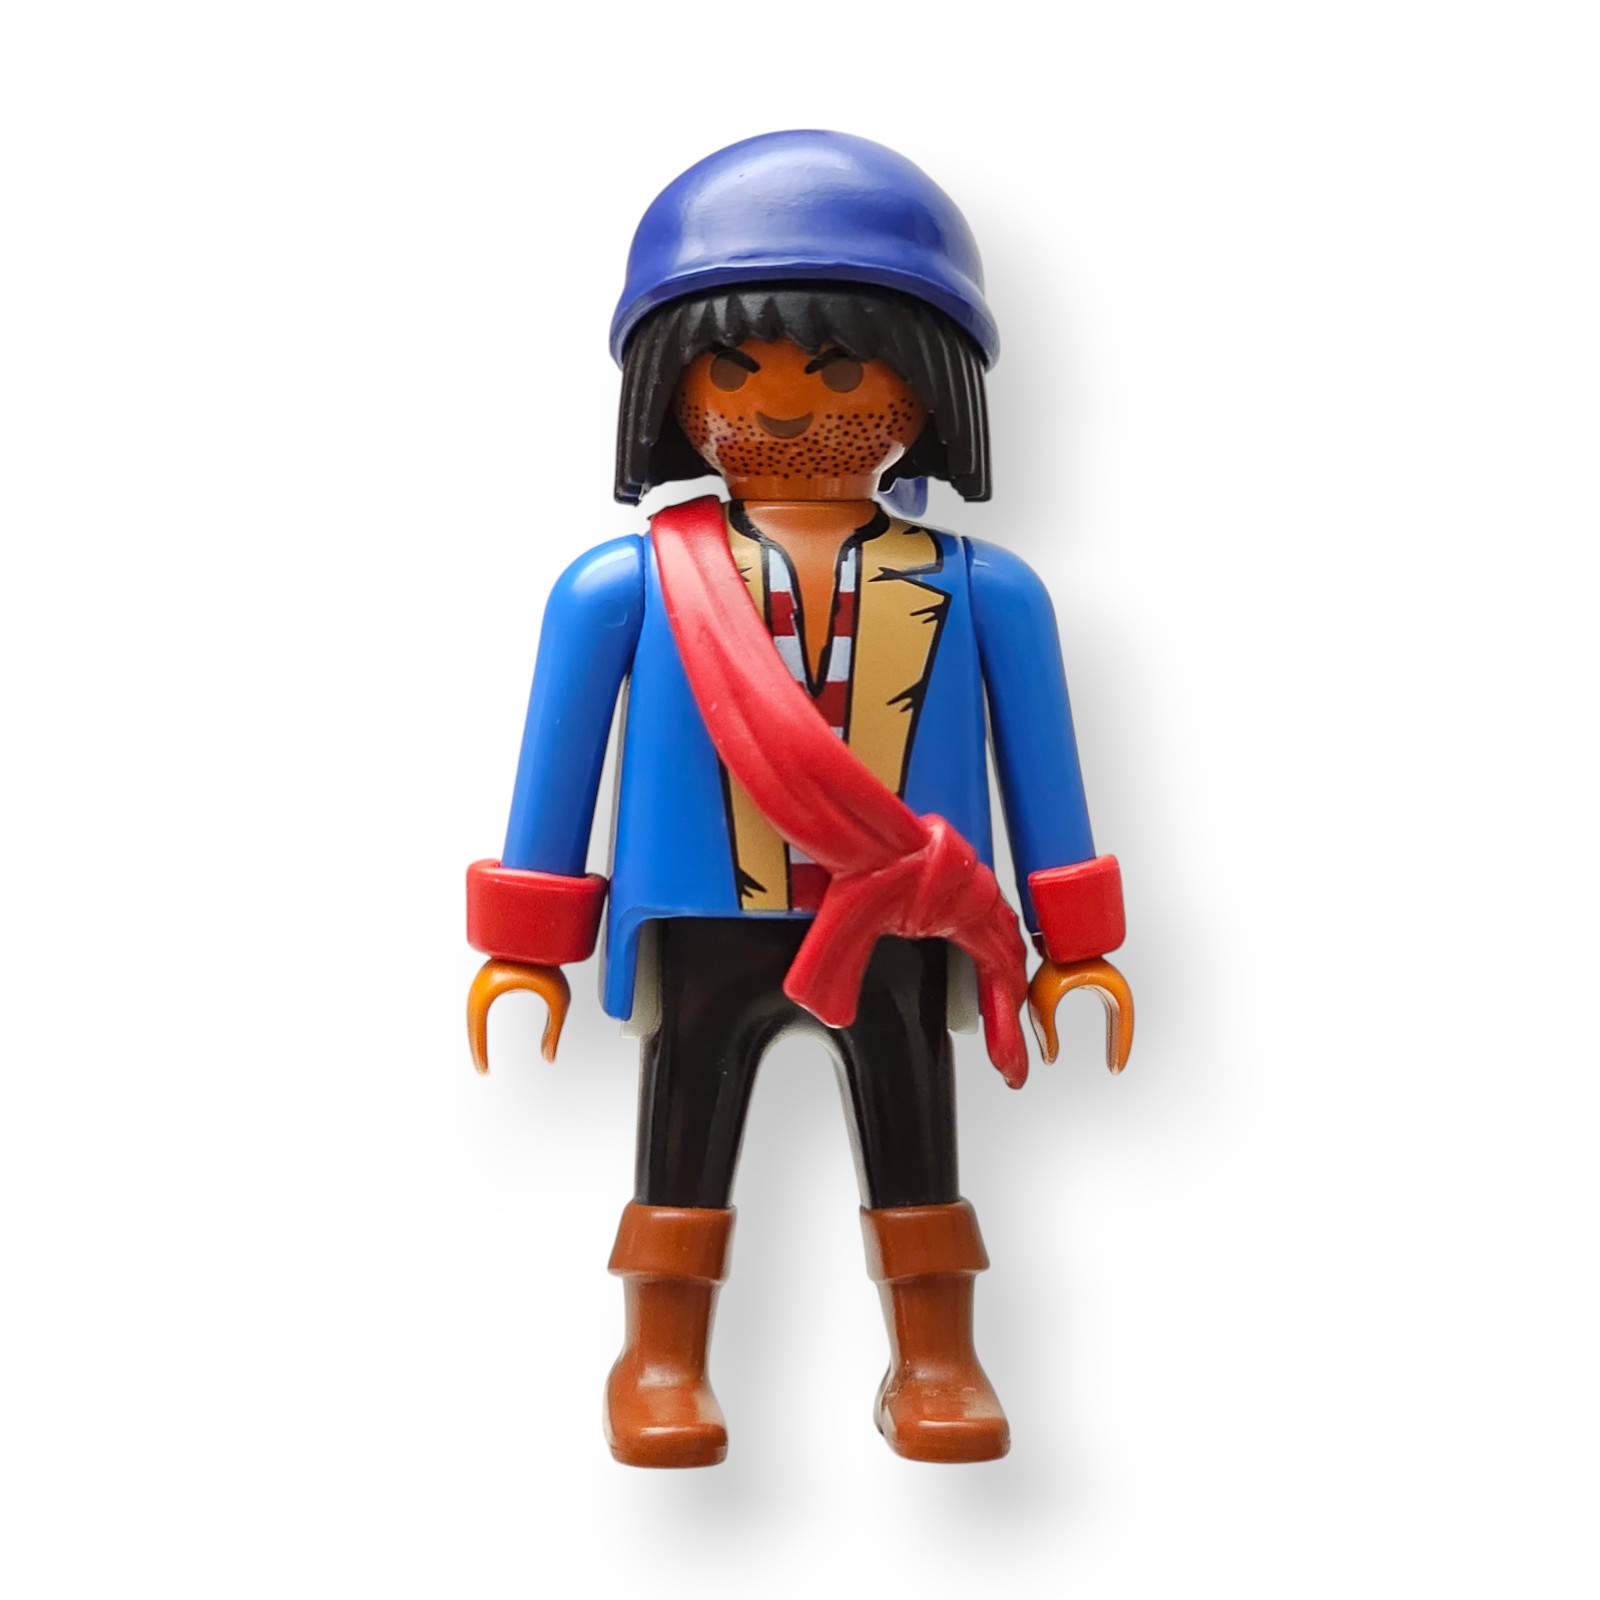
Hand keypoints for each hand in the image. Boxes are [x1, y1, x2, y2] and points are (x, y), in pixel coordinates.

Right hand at [466, 960, 570, 1073]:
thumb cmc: (553, 960)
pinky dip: (478, 1023)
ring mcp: (484, 978)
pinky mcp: (490, 976)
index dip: (478, 1051)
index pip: (476, 1026)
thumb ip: (555, 1029)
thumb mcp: (560, 998)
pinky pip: (479, 1005)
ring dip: (475, 1035)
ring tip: (482, 1058)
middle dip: (475, 1048)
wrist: (544, 932)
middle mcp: (483, 980)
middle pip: (471, 1023)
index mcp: (493, 984)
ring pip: (473, 1014)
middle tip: (482, 1070)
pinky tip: (483, 1036)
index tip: (483, 1070)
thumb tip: (550, 1059)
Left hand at [1028, 958, 1133, 1074]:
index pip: (1123, 1020)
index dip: (1121, 1046)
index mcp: (1106, 983)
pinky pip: (1111, 1009)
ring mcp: (1104, 980)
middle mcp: (1110, 982)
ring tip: (1114, 1060)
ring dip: (1118, 1036)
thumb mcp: (1042, 1001)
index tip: (1115, 1068)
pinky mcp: (1096, 980)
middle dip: (1121, 1045)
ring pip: (1119, 1015)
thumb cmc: (1045, 963)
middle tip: (1116, 1069)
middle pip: (1124, 1020)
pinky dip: (1113, 1027)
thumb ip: (1045, 1030)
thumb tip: (1049, 1059)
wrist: (1047, 937)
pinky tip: (1108, 1043)